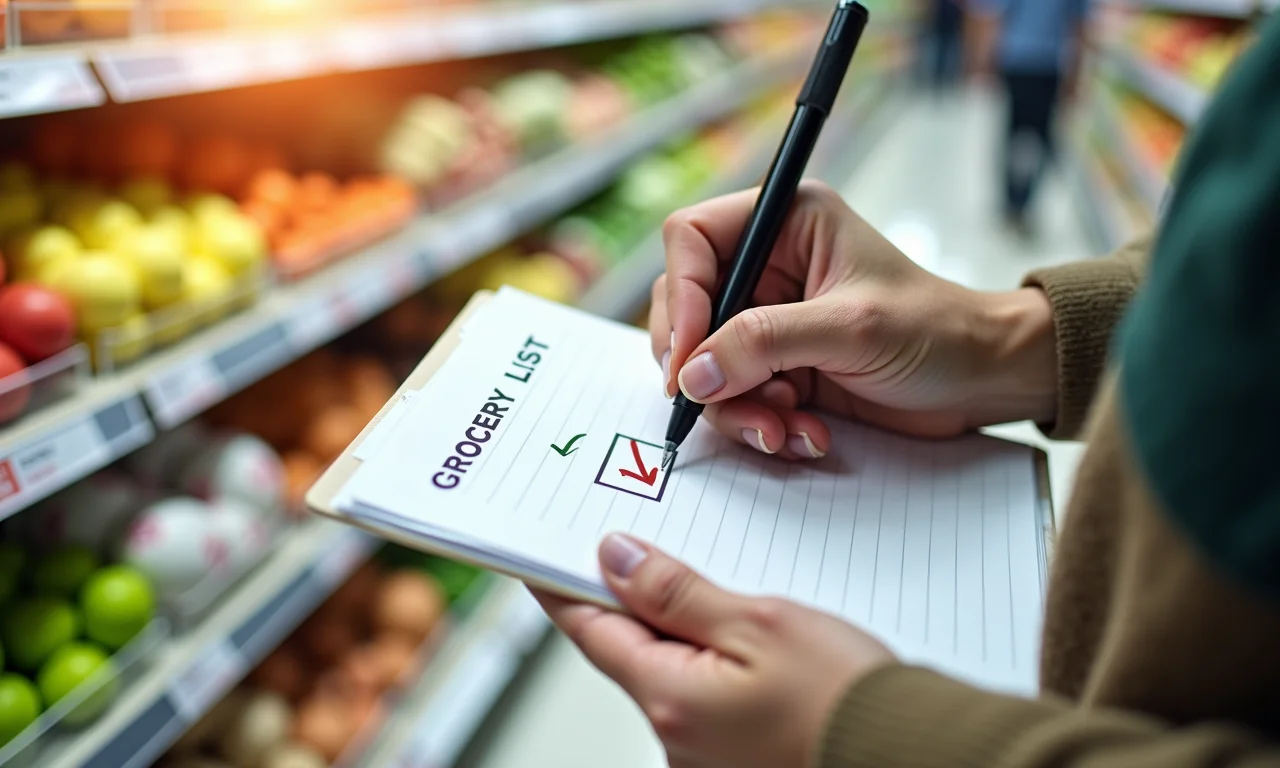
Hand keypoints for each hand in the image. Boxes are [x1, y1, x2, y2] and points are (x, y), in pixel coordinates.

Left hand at [534, 534, 894, 767]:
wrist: (914, 754)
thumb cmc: (846, 698)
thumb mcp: (758, 623)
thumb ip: (677, 592)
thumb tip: (616, 559)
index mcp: (670, 698)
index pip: (590, 630)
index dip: (561, 588)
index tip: (539, 556)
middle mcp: (676, 737)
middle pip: (630, 651)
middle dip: (632, 600)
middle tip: (633, 549)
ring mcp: (705, 754)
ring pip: (670, 671)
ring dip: (680, 629)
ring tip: (713, 590)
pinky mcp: (736, 756)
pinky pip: (704, 695)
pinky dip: (711, 659)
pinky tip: (744, 638)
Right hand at [651, 181, 1056, 457]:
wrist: (983, 381)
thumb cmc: (936, 331)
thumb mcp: (850, 328)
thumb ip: (765, 342)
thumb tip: (693, 373)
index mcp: (785, 223)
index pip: (691, 239)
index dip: (680, 296)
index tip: (687, 357)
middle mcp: (768, 266)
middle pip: (686, 307)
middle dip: (703, 365)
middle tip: (721, 403)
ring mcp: (770, 321)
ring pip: (704, 363)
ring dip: (735, 407)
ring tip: (781, 430)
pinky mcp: (778, 367)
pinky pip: (735, 397)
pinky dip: (759, 423)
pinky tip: (804, 433)